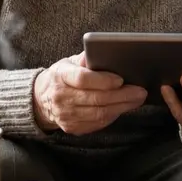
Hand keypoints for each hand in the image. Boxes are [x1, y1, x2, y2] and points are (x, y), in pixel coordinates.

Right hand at [32, 53, 147, 135]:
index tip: (121, 79)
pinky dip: (113, 116)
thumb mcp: (69, 62)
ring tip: (137, 99)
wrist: (41, 100)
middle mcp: (61, 97)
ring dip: (122, 107)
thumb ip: (86, 58)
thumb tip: (106, 52)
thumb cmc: (62, 77)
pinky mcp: (72, 128)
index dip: (103, 80)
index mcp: (60, 76)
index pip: (83, 79)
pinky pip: (97, 123)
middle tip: (140, 91)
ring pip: (99, 113)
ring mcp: (66, 115)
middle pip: (96, 98)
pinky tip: (124, 108)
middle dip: (122, 95)